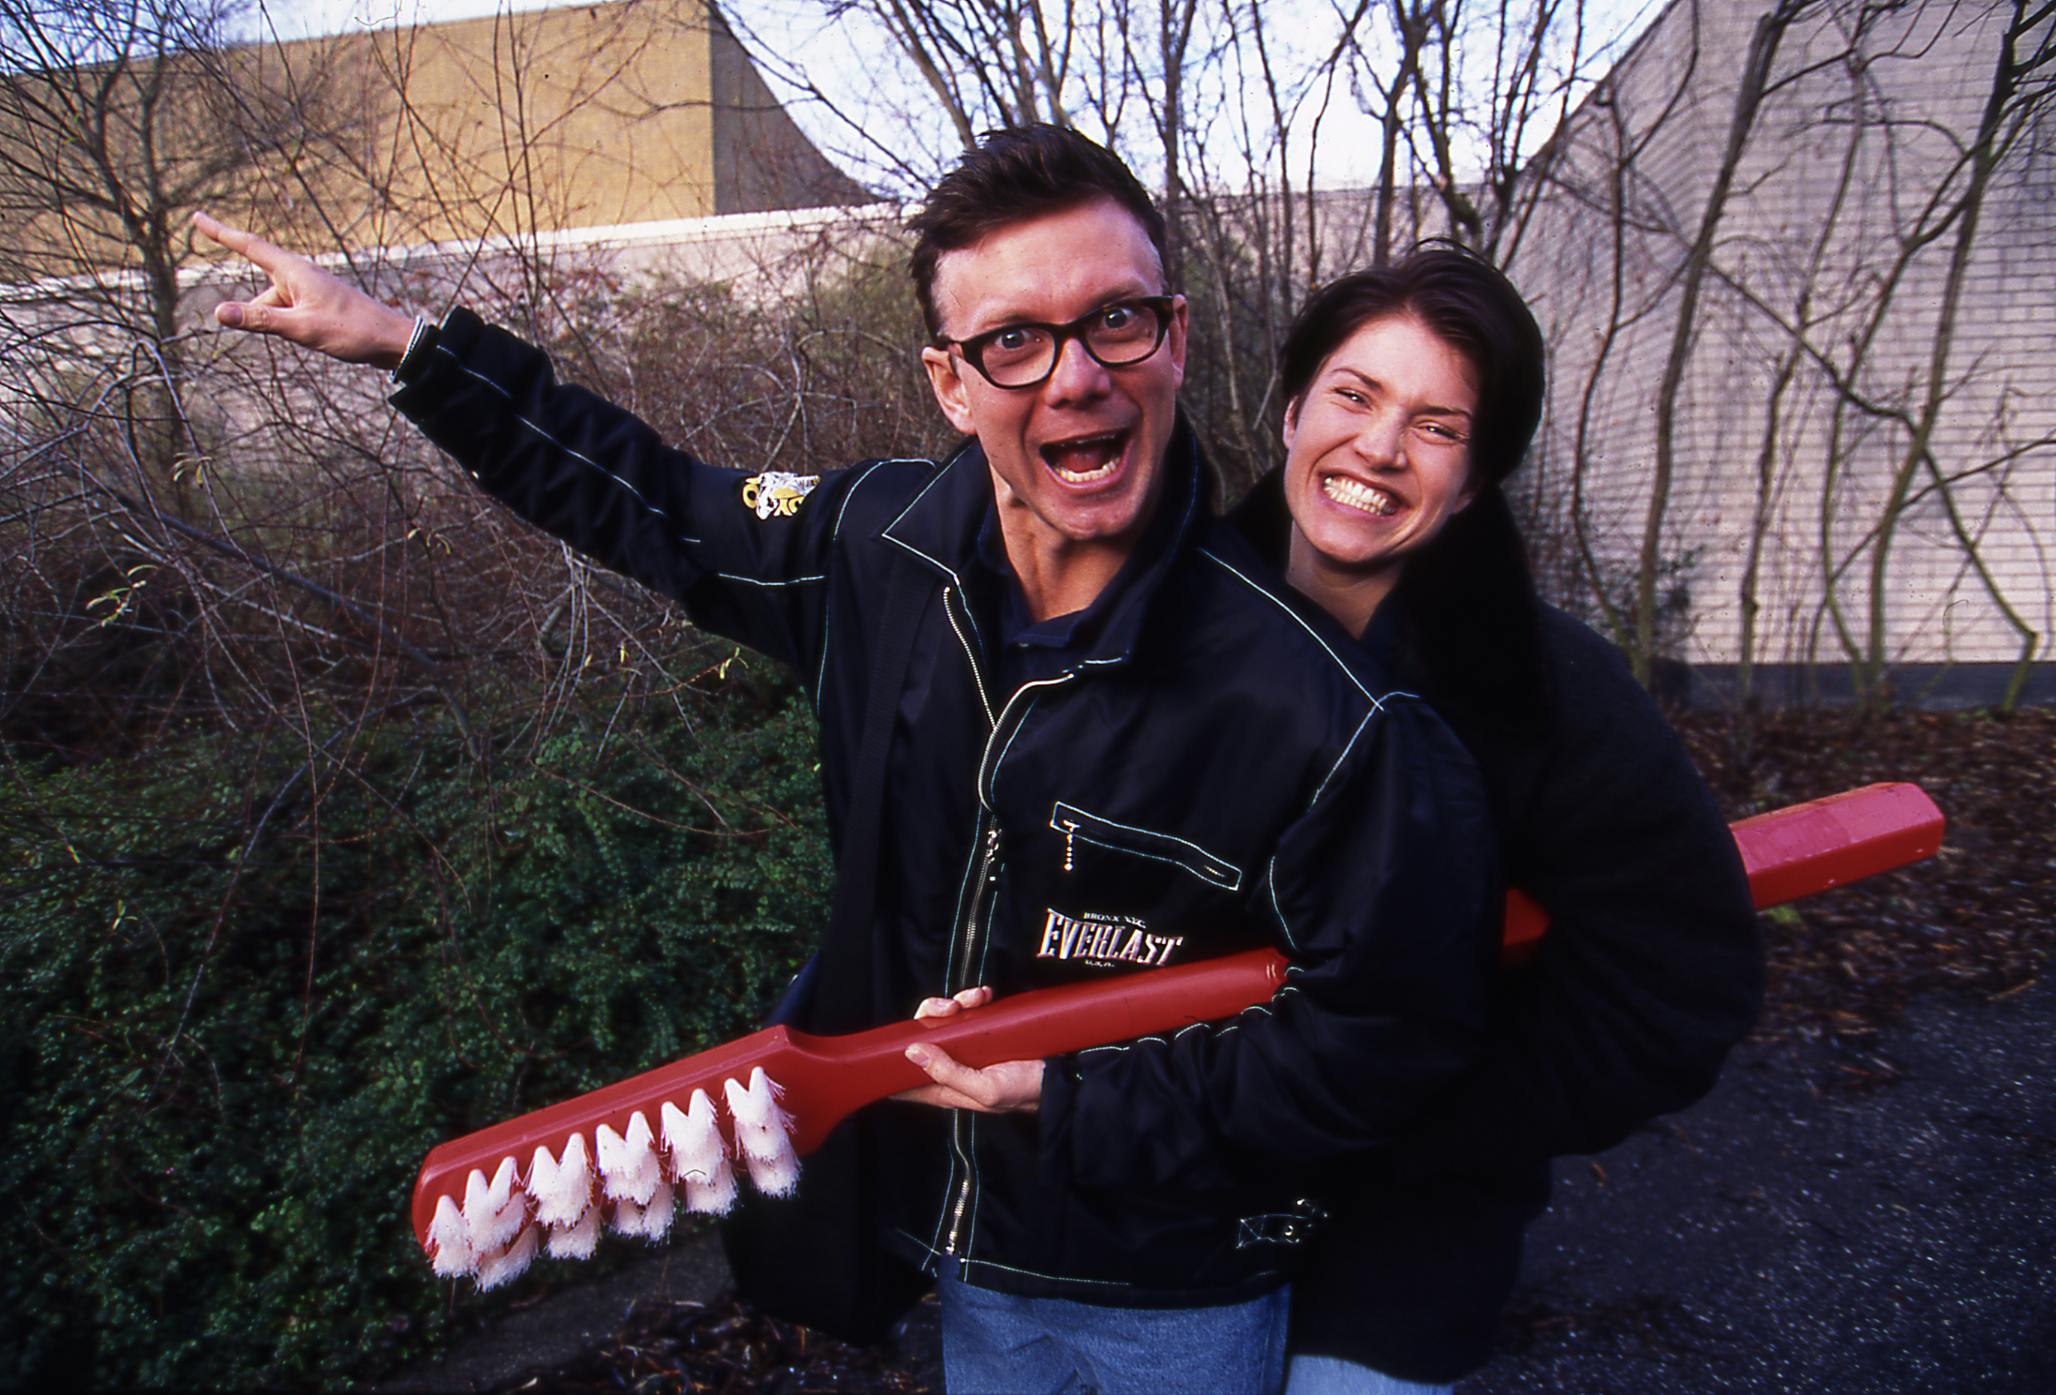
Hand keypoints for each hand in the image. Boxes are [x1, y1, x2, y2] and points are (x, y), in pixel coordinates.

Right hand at [192, 211, 416, 368]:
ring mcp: (309, 292)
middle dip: (264, 316)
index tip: (198, 218)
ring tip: (321, 336)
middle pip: (261, 294)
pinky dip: (291, 328)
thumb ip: (260, 320)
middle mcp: (300, 276)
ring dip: (282, 327)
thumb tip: (218, 312)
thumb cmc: (352, 331)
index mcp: (294, 271)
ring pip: (275, 309)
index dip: (221, 233)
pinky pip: (290, 316)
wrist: (392, 340)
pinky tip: (319, 338)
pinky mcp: (317, 306)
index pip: (249, 246)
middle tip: (302, 329)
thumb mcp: (302, 328)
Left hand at [892, 985, 1043, 1112]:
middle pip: (921, 1037)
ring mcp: (967, 1047)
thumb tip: (913, 1051)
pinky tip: (984, 997)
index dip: (891, 1060)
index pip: (904, 1077)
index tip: (888, 1043)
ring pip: (943, 1019)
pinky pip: (967, 1010)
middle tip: (949, 1008)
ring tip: (972, 1000)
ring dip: (952, 1003)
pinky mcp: (984, 1030)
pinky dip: (972, 999)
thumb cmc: (1025, 1090)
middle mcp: (951, 1066)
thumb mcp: (986, 1090)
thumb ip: (948, 1074)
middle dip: (928, 1016)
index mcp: (945, 1088)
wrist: (1062, 1075)